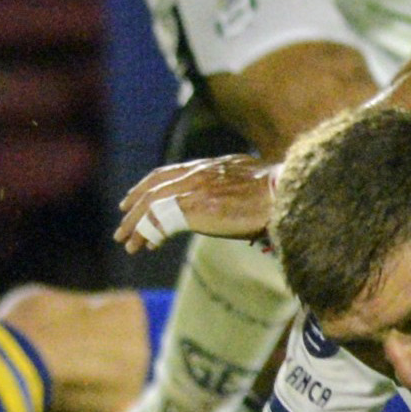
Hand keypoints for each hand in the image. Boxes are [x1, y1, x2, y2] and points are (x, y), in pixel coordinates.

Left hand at [116, 155, 276, 253]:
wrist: (287, 193)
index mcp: (212, 165)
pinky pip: (159, 220)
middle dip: (136, 204)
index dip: (150, 184)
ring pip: (152, 203)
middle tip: (123, 221)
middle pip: (155, 185)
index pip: (171, 172)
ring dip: (136, 224)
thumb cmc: (279, 192)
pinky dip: (146, 234)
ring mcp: (196, 188)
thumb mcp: (253, 182)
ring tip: (127, 241)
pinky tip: (143, 246)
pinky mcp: (195, 207)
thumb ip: (236, 186)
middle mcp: (200, 172)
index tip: (137, 196)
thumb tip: (238, 200)